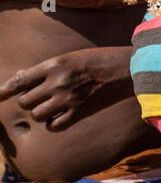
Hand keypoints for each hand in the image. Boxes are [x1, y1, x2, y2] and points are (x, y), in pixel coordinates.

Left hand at [0, 47, 129, 129]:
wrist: (127, 69)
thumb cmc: (97, 60)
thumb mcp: (69, 58)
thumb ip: (45, 69)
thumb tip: (20, 78)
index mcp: (53, 66)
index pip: (20, 81)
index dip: (4, 90)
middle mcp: (57, 83)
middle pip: (25, 101)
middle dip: (28, 101)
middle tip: (39, 98)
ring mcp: (68, 99)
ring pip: (36, 115)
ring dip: (40, 113)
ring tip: (50, 107)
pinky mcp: (80, 112)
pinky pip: (54, 125)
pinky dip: (53, 123)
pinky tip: (60, 117)